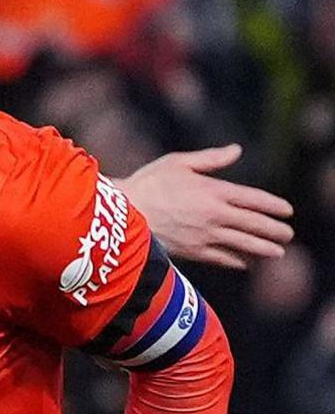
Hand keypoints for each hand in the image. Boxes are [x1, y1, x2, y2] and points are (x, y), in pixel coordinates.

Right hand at [117, 144, 293, 269]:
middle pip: (254, 224)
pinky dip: (237, 261)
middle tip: (288, 234)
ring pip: (244, 244)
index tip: (287, 210)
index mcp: (214, 190)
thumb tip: (236, 150)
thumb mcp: (177, 162)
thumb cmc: (147, 183)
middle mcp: (215, 215)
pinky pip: (222, 259)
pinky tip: (245, 263)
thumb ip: (210, 159)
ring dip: (264, 249)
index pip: (254, 199)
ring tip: (278, 252)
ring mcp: (206, 236)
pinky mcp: (193, 252)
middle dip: (275, 230)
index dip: (274, 205)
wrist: (124, 213)